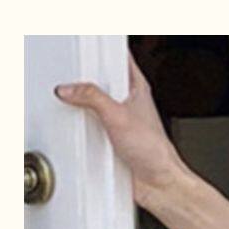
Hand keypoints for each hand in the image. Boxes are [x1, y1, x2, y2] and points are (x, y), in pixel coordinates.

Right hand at [55, 51, 186, 208]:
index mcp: (136, 86)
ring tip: (74, 106)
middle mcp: (127, 102)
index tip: (87, 42)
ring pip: (92, 104)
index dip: (104, 48)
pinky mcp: (110, 140)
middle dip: (84, 79)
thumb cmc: (155, 152)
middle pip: (99, 80)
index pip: (118, 56)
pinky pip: (90, 128)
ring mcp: (118, 121)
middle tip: (73, 79)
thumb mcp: (118, 115)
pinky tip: (80, 131)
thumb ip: (91, 97)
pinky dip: (83, 128)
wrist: (159, 186)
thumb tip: (69, 90)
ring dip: (82, 107)